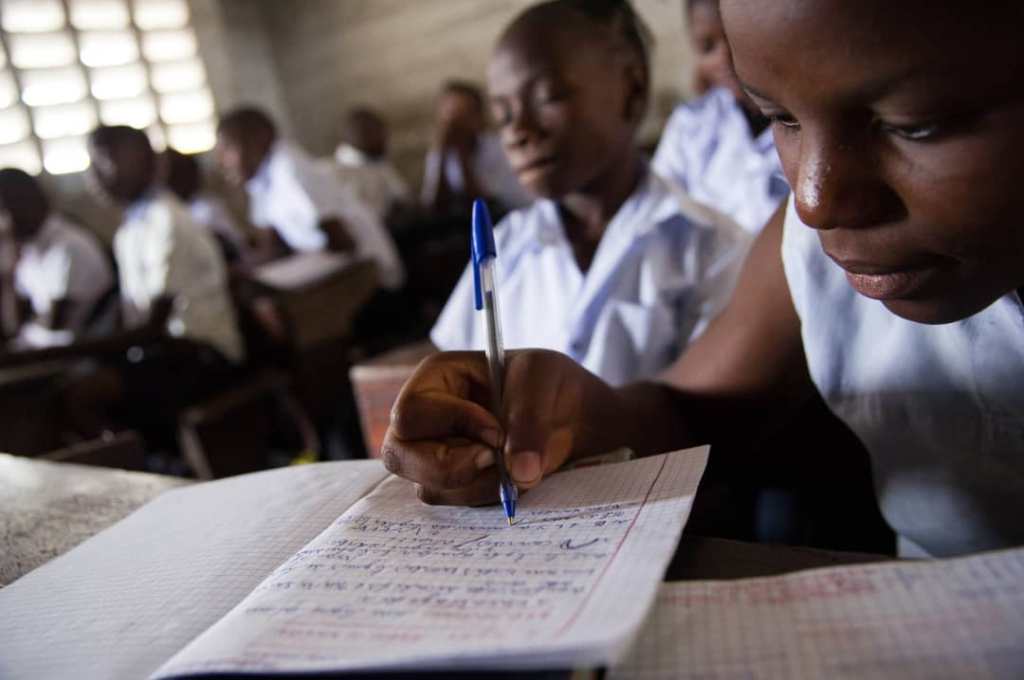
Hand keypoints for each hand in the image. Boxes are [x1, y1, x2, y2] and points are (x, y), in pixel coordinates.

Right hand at [381, 349, 616, 505]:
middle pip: (398, 455)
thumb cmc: (549, 384)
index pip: (412, 412)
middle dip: (448, 467)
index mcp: (435, 379)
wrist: (573, 417)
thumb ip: (529, 419)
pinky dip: (488, 496)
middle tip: (493, 460)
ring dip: (477, 485)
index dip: (452, 425)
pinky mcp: (454, 484)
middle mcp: (426, 419)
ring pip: (429, 487)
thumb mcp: (543, 380)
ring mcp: (435, 455)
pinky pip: (456, 504)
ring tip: (516, 465)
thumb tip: (519, 472)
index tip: (497, 430)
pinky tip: (514, 478)